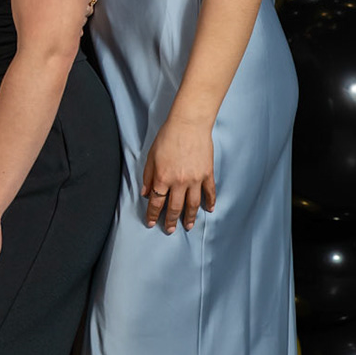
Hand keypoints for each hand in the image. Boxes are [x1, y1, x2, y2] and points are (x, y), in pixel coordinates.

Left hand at [142, 118, 215, 232]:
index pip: (156, 202)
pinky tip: (209, 210)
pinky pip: (209, 192)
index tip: (151, 222)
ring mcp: (195, 179)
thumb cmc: (168, 137)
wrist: (189, 124)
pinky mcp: (207, 174)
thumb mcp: (151, 156)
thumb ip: (148, 176)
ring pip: (193, 204)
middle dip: (170, 220)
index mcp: (163, 178)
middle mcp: (179, 182)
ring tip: (188, 226)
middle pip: (174, 207)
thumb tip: (145, 193)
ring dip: (190, 217)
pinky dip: (210, 202)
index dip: (153, 214)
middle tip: (169, 230)